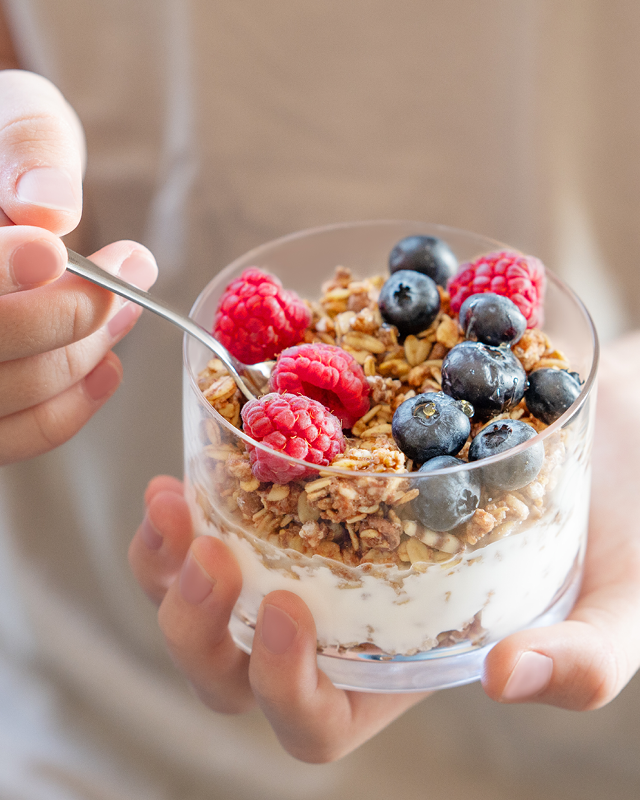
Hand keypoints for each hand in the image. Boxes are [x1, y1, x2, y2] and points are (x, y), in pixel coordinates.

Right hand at [0, 69, 156, 464]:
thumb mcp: (7, 115)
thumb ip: (25, 145)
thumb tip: (50, 208)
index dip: (2, 268)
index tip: (54, 250)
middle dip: (67, 314)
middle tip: (130, 271)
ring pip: (5, 393)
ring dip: (81, 356)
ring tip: (125, 311)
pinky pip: (12, 438)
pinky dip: (67, 411)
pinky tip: (106, 367)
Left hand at [130, 335, 639, 759]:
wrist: (597, 425)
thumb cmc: (617, 523)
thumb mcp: (620, 600)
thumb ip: (584, 659)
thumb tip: (509, 678)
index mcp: (397, 669)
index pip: (313, 723)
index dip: (282, 688)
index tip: (286, 609)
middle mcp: (342, 621)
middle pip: (231, 667)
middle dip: (196, 622)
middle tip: (202, 548)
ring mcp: (315, 556)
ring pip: (206, 593)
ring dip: (169, 561)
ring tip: (171, 498)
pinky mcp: (304, 492)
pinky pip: (220, 517)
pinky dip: (194, 499)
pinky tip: (192, 460)